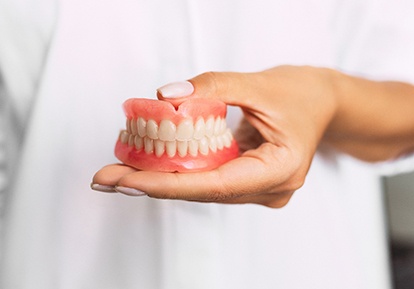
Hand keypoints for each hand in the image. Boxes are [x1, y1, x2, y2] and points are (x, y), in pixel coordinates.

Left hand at [92, 66, 337, 206]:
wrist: (323, 103)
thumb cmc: (301, 93)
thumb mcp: (259, 83)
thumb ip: (213, 87)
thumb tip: (165, 97)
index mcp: (280, 170)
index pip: (215, 185)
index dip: (166, 184)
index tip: (125, 181)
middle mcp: (269, 188)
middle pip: (202, 191)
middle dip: (152, 183)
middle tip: (105, 177)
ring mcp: (259, 188)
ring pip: (202, 188)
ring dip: (161, 178)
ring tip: (118, 170)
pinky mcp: (248, 181)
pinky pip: (209, 179)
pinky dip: (179, 171)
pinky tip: (149, 164)